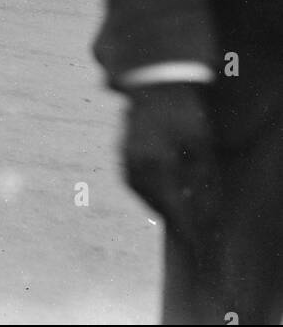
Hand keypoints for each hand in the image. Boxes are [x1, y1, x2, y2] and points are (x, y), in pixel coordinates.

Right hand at [123, 83, 219, 242]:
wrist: (154, 85)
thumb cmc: (181, 114)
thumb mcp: (200, 146)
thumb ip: (202, 181)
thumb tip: (205, 210)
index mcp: (156, 163)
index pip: (172, 206)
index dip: (185, 226)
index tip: (195, 241)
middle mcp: (136, 164)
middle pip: (155, 203)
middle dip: (173, 217)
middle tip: (189, 230)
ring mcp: (125, 158)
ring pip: (142, 194)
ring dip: (159, 205)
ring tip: (175, 214)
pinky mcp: (121, 152)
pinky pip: (133, 181)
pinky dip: (147, 192)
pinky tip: (159, 192)